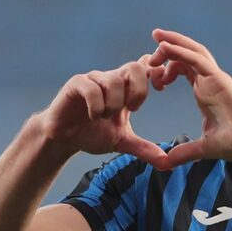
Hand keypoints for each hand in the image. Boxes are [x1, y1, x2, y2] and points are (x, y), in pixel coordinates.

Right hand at [36, 55, 168, 167]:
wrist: (64, 139)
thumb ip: (144, 149)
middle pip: (135, 67)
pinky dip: (97, 105)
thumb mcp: (123, 142)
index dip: (157, 73)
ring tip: (105, 117)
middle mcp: (112, 79)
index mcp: (126, 88)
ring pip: (114, 80)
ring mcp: (94, 79)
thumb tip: (167, 164)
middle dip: (139, 90)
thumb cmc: (93, 134)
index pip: (146, 66)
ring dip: (114, 104)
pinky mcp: (76, 84)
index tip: (160, 89)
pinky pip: (92, 88)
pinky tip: (93, 116)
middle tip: (132, 109)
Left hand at [149, 29, 231, 166]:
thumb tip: (166, 163)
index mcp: (204, 90)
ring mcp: (214, 77)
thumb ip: (185, 152)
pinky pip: (197, 59)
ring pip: (192, 51)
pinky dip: (181, 50)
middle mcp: (208, 80)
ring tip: (156, 37)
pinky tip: (165, 46)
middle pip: (185, 55)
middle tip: (147, 57)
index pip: (183, 69)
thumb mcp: (204, 147)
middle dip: (166, 50)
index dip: (165, 67)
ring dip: (173, 42)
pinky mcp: (219, 78)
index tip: (153, 79)